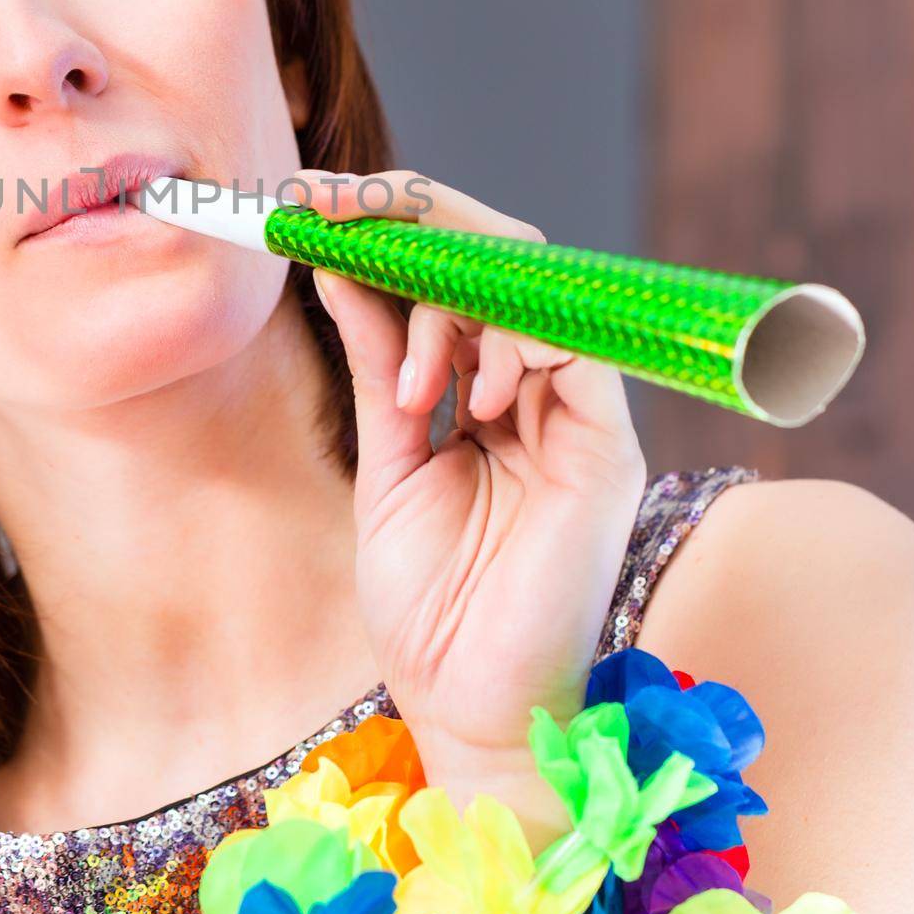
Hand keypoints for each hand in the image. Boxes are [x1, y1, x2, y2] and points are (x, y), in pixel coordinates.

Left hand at [293, 169, 647, 827]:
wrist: (467, 709)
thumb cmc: (430, 602)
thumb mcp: (387, 459)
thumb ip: (378, 362)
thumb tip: (340, 263)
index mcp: (493, 391)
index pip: (458, 273)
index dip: (392, 226)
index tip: (309, 204)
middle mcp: (540, 389)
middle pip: (499, 257)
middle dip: (411, 219)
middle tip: (327, 211)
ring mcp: (576, 414)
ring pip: (531, 286)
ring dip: (447, 299)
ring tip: (412, 388)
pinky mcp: (604, 448)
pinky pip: (573, 349)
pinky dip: (507, 342)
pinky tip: (456, 390)